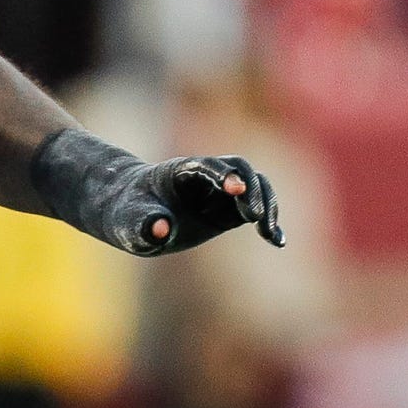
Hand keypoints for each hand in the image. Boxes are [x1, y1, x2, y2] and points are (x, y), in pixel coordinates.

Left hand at [97, 156, 284, 255]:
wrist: (135, 217)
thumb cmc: (130, 215)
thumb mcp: (129, 222)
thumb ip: (143, 223)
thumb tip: (161, 230)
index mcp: (182, 170)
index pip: (208, 166)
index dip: (223, 174)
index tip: (235, 189)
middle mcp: (208, 175)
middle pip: (241, 170)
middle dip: (252, 189)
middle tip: (256, 216)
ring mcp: (222, 191)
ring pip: (256, 187)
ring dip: (267, 206)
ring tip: (270, 234)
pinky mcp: (230, 209)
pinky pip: (257, 210)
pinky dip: (268, 223)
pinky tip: (278, 241)